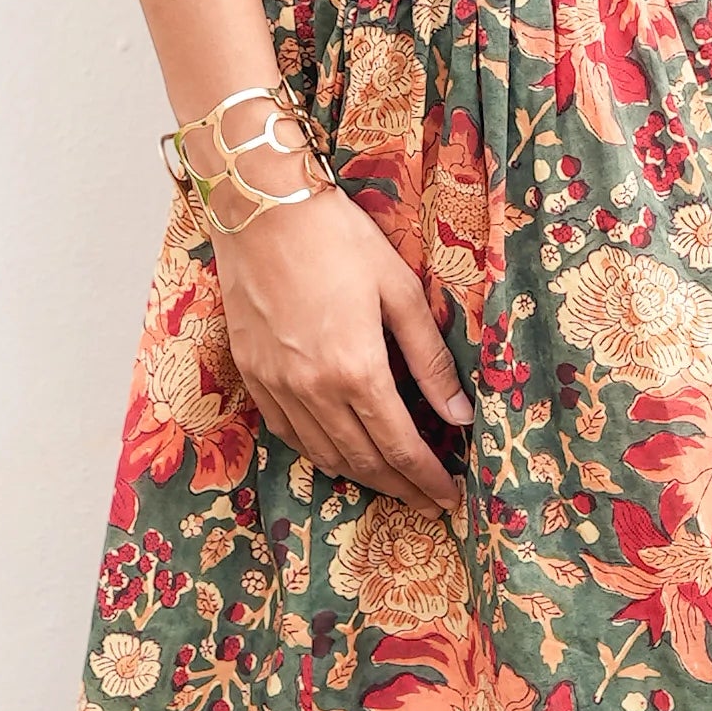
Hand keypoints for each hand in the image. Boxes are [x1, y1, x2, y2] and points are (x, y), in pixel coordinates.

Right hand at [209, 181, 470, 509]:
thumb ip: (429, 358)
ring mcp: (277, 385)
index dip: (428, 479)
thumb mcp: (398, 290)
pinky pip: (287, 432)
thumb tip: (459, 414)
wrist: (260, 208)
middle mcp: (313, 389)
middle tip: (429, 502)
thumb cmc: (336, 238)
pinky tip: (337, 453)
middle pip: (363, 461)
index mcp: (356, 370)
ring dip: (362, 477)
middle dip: (402, 488)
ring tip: (392, 484)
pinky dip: (317, 452)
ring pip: (323, 454)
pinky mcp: (252, 373)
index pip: (401, 447)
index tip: (451, 498)